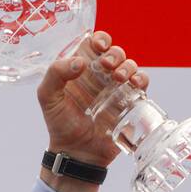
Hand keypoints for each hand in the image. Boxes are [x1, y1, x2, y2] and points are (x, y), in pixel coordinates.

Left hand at [37, 31, 149, 166]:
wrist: (76, 152)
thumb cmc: (60, 123)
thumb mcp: (48, 97)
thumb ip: (55, 74)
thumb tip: (81, 62)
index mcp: (81, 70)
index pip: (95, 45)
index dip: (99, 40)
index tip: (98, 46)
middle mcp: (100, 76)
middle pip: (115, 52)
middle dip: (114, 54)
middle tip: (106, 65)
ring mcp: (116, 88)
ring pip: (129, 65)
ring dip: (127, 65)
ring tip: (118, 77)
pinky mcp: (130, 101)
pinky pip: (142, 82)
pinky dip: (141, 78)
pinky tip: (133, 83)